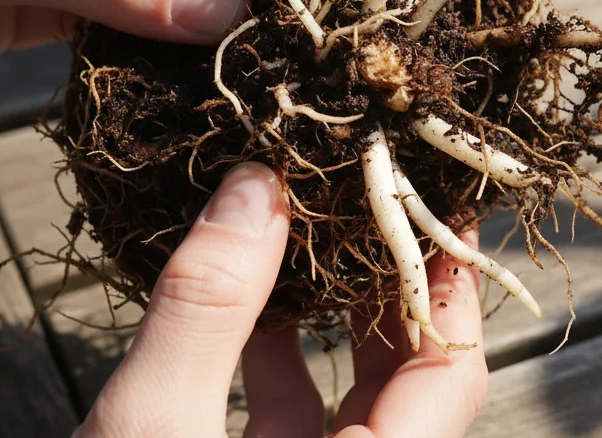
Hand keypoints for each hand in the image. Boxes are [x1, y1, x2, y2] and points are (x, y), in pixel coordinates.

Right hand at [77, 163, 487, 437]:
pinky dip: (282, 362)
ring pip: (357, 402)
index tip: (433, 201)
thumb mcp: (152, 428)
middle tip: (371, 198)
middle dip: (392, 286)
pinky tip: (252, 308)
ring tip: (315, 233)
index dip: (445, 281)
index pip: (448, 373)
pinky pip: (299, 426)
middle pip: (413, 382)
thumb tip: (256, 187)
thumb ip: (209, 310)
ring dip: (338, 319)